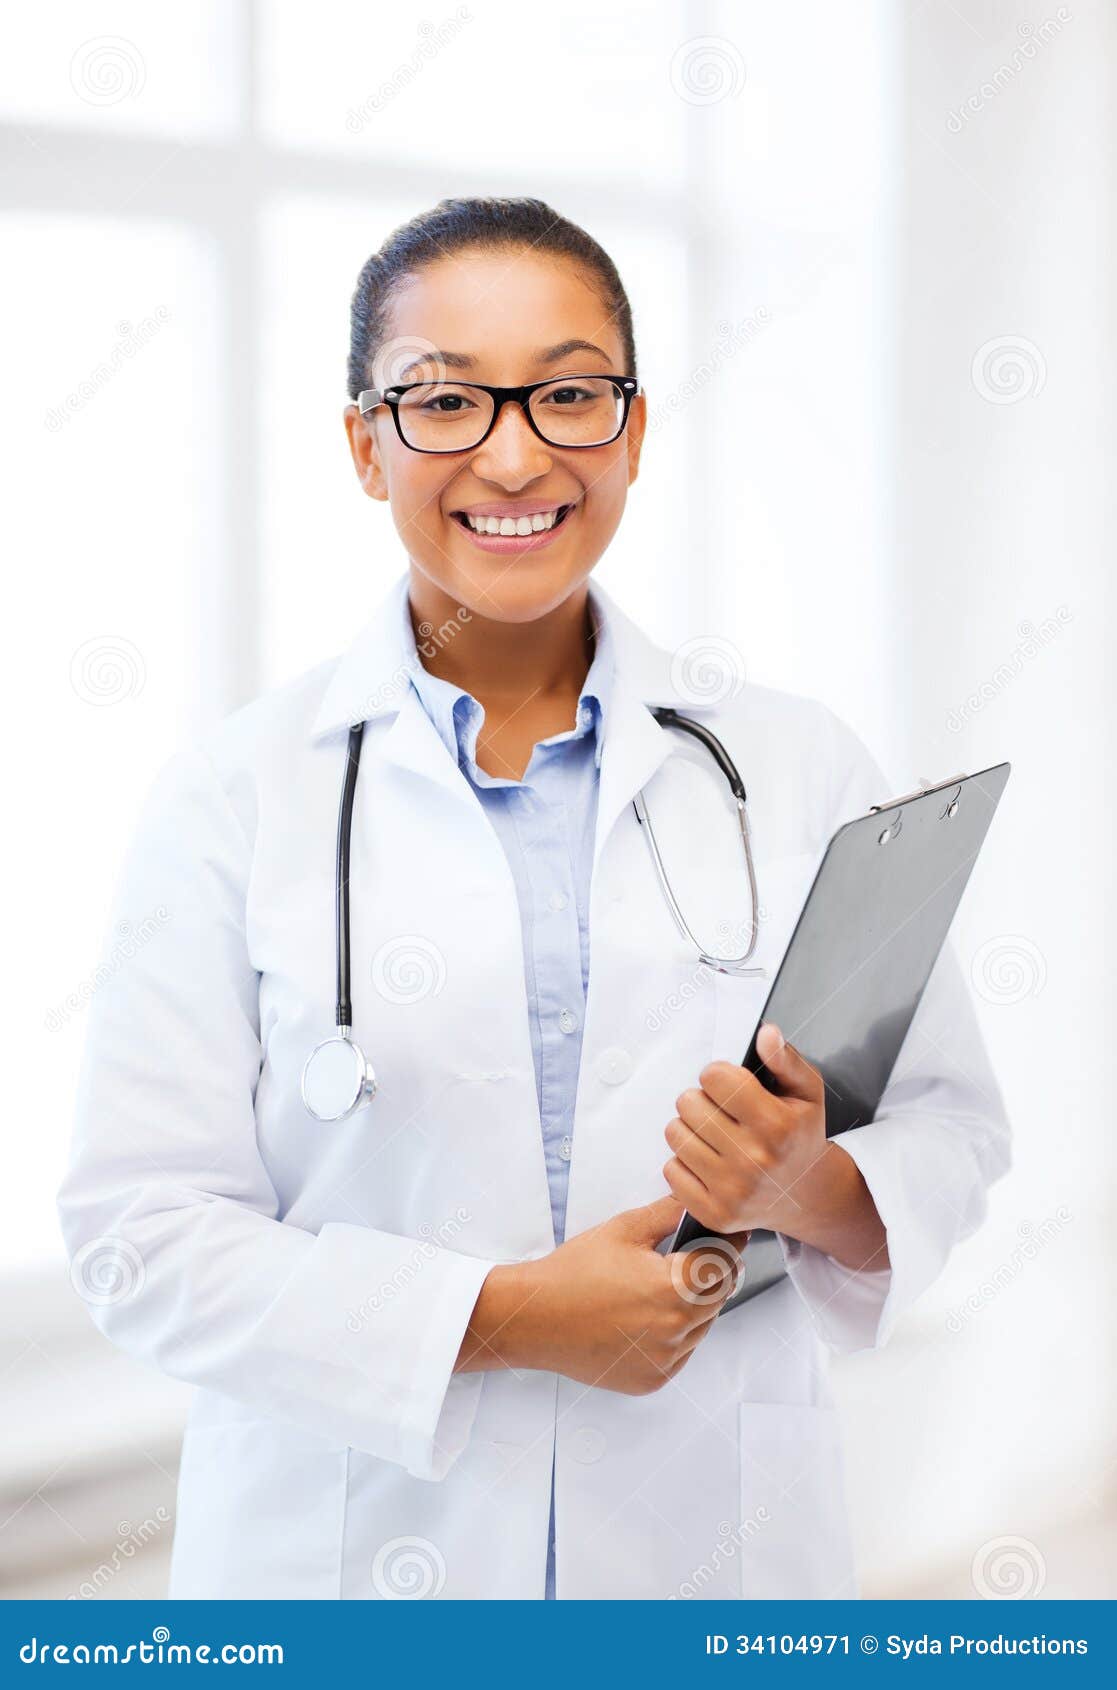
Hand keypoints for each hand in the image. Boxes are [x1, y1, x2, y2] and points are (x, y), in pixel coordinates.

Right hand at [455, 1196, 746, 1394]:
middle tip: (694, 1256)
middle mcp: (675, 1328)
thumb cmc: (573, 1273)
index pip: (724, 1262)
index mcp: (673, 1287)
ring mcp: (665, 1359)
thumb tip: (694, 1201)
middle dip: (713, 1273)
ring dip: (695, 1305)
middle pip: (718, 1295)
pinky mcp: (653, 1379)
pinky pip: (682, 1352)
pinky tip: (650, 1316)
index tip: (729, 1235)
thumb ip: (667, 1213)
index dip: (729, 1243)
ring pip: (703, 1326)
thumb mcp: (623, 1230)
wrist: (536, 1318)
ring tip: (664, 1286)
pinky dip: (676, 1334)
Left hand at [662, 1023, 888, 1269]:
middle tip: (719, 1110)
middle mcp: (754, 1160)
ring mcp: (732, 1191)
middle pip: (688, 1103)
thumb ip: (786, 1059)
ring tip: (713, 1133)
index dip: (717, 1074)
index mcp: (778, 1125)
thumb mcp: (807, 1092)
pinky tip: (709, 1161)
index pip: (714, 1078)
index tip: (728, 1083)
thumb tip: (766, 1034)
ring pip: (675, 1134)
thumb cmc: (800, 1136)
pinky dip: (684, 1162)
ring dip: (689, 1128)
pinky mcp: (714, 1213)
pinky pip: (671, 1170)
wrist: (804, 1195)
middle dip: (700, 1099)